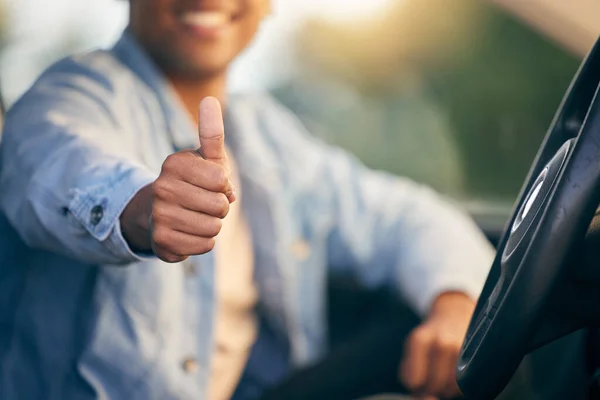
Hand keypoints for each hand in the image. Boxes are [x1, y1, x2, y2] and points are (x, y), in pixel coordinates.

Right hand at [121, 97, 234, 261]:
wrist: (157, 214)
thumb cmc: (192, 183)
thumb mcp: (204, 158)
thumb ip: (211, 132)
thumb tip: (210, 99)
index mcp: (174, 164)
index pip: (222, 181)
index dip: (223, 186)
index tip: (209, 184)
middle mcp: (162, 189)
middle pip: (221, 207)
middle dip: (219, 207)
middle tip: (202, 203)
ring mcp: (159, 217)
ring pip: (214, 228)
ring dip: (212, 225)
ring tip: (195, 217)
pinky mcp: (161, 242)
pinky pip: (204, 245)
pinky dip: (202, 242)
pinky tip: (187, 232)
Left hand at [399, 292, 474, 398]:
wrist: (454, 312)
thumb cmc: (431, 335)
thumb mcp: (414, 346)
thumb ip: (410, 371)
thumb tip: (417, 394)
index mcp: (419, 340)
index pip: (414, 380)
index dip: (415, 385)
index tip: (418, 380)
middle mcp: (441, 343)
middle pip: (433, 386)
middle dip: (431, 388)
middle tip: (432, 379)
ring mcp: (461, 349)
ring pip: (450, 388)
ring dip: (446, 388)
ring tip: (444, 375)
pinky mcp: (476, 356)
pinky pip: (465, 385)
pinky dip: (459, 386)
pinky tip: (456, 374)